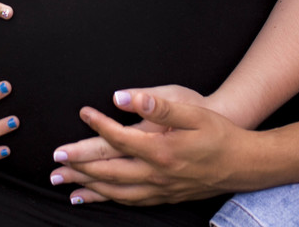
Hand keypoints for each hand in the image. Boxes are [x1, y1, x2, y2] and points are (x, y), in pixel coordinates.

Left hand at [50, 89, 239, 205]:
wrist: (244, 164)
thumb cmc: (219, 133)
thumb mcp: (191, 112)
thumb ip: (156, 105)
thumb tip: (123, 97)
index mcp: (159, 150)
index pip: (117, 138)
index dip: (97, 125)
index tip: (82, 112)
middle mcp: (155, 174)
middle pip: (107, 171)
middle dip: (78, 165)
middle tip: (55, 162)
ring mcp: (159, 188)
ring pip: (114, 191)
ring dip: (87, 186)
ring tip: (65, 183)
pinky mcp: (164, 196)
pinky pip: (129, 201)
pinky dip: (108, 199)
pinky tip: (96, 197)